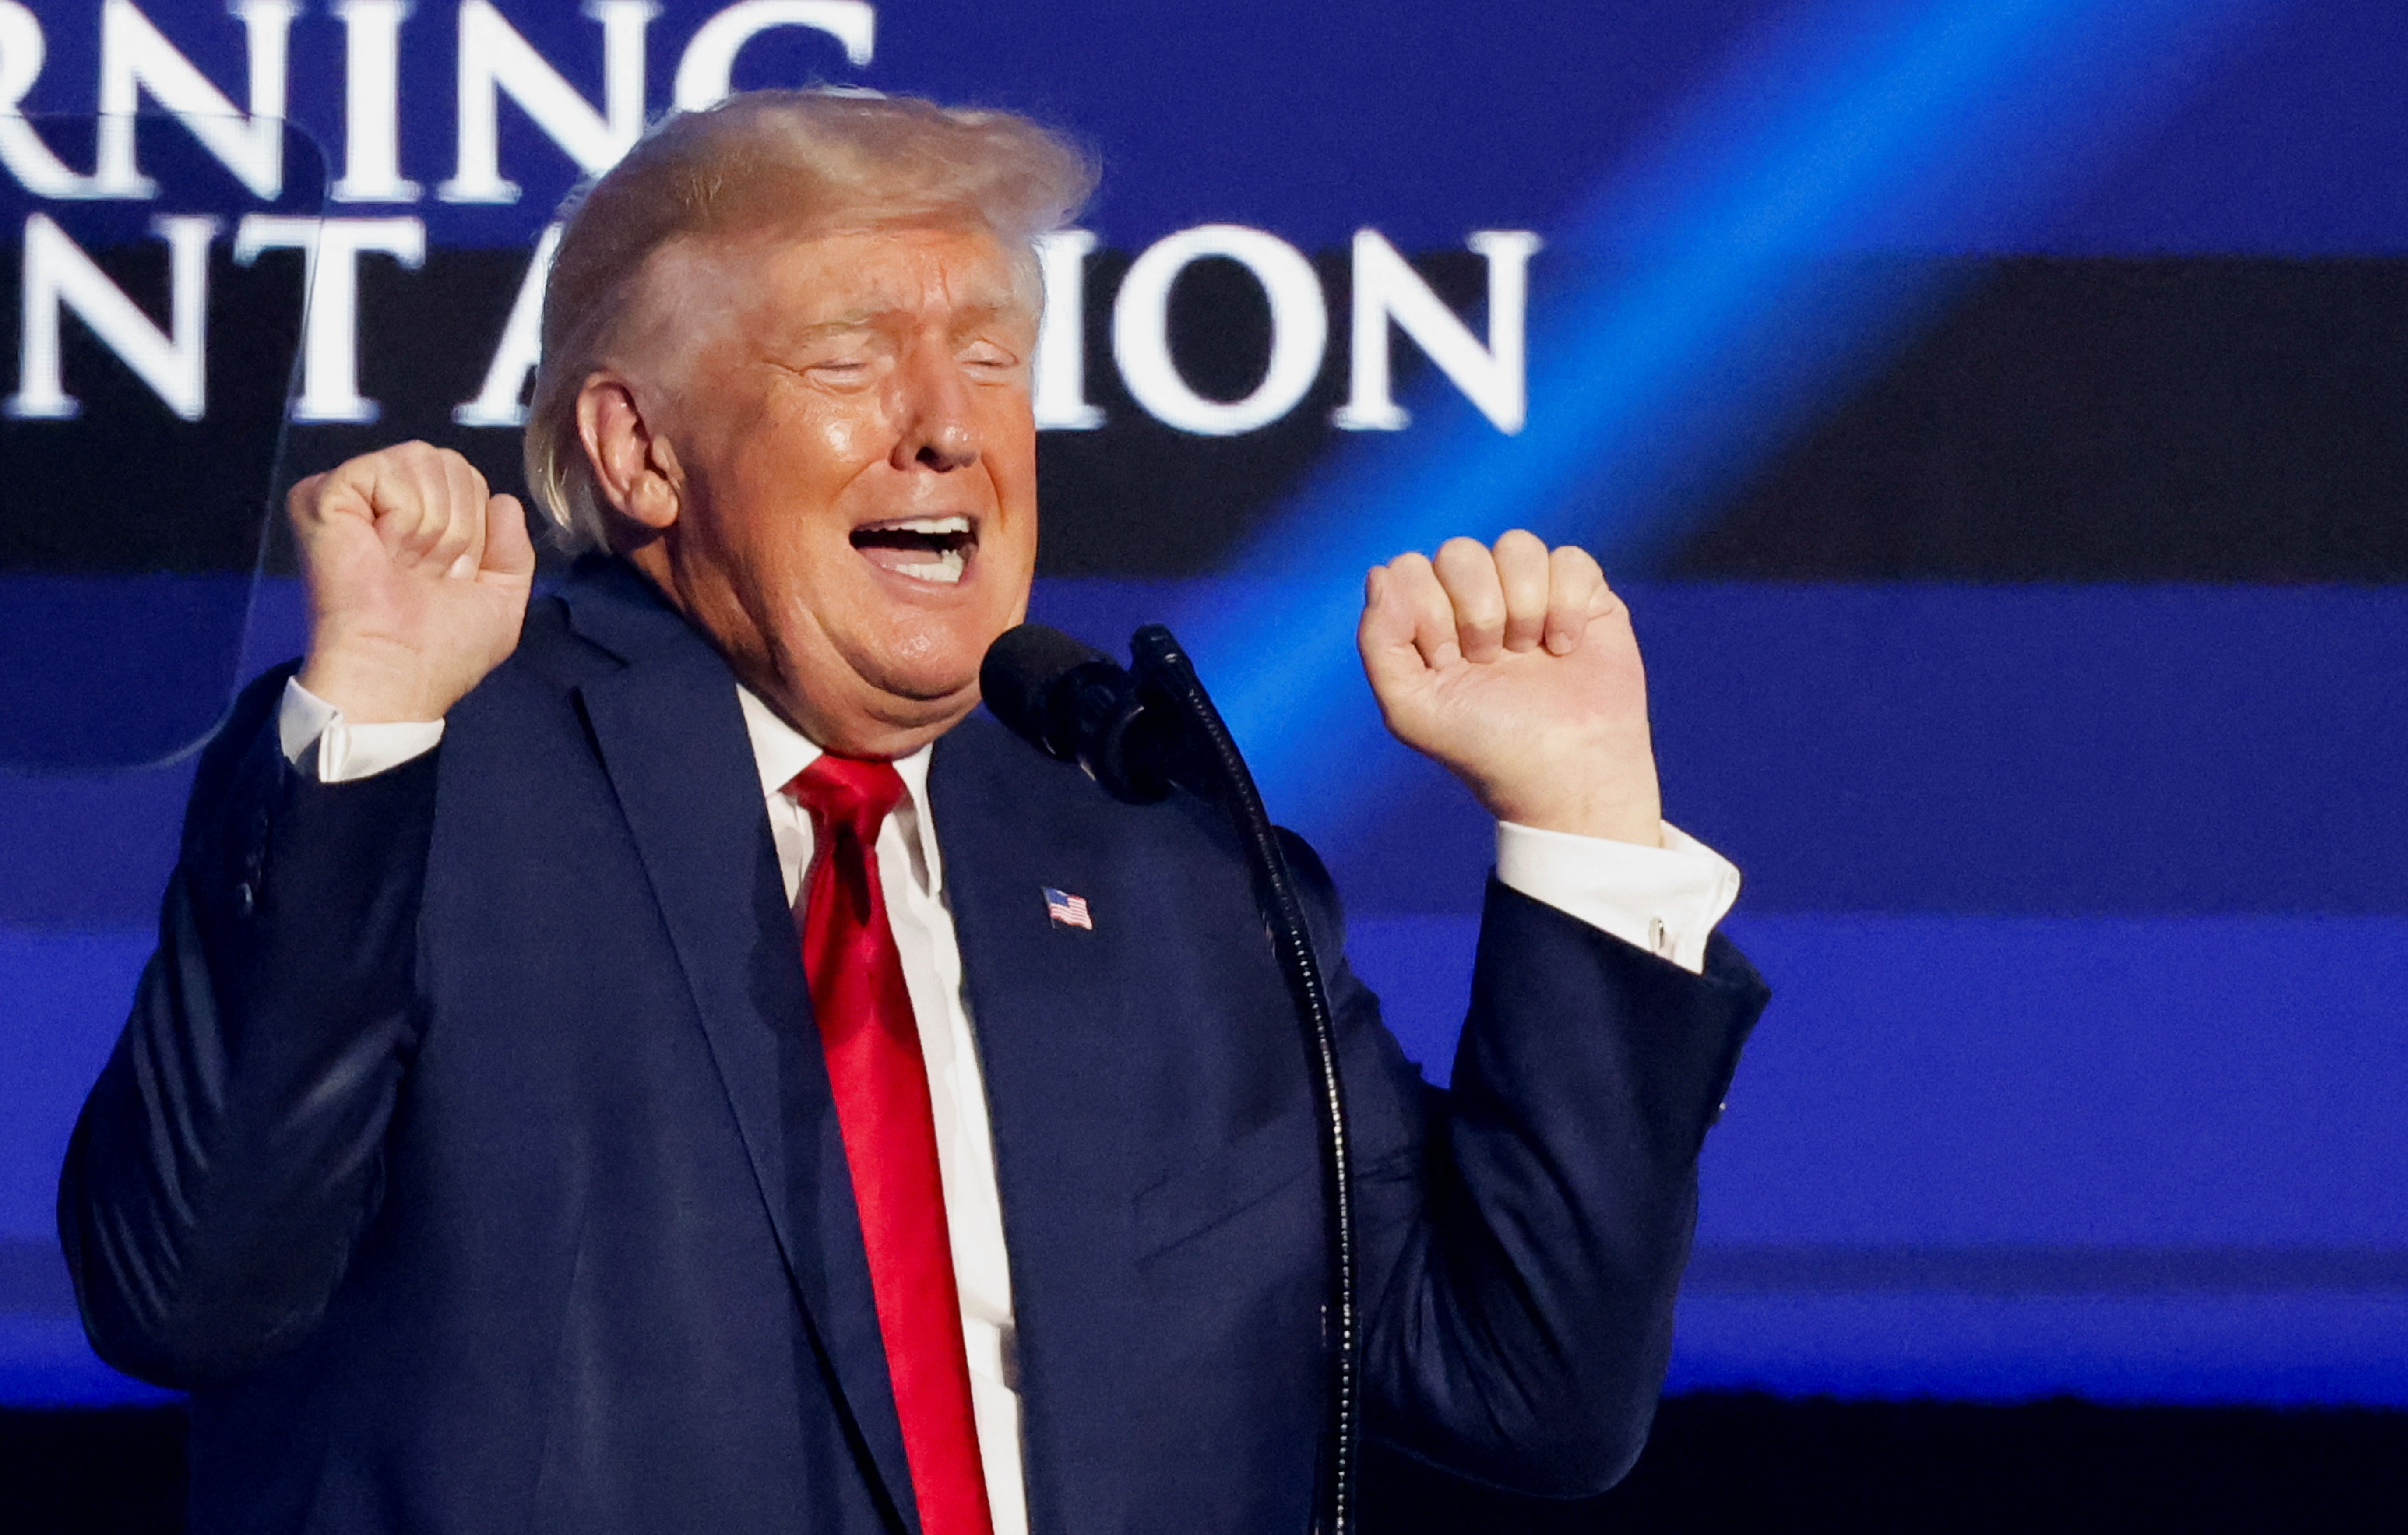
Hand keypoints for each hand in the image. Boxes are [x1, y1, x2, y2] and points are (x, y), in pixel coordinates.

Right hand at [290, 442, 536, 723]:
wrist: (398, 673)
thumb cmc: (442, 649)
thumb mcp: (502, 600)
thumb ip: (514, 550)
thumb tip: (504, 499)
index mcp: (418, 519)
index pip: (468, 479)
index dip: (476, 529)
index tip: (451, 575)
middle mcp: (381, 500)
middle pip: (450, 462)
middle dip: (457, 526)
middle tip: (424, 572)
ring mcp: (349, 494)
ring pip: (423, 459)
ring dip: (431, 526)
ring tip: (400, 565)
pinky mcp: (322, 494)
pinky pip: (388, 470)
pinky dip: (402, 517)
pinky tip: (381, 551)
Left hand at [1359, 530, 1661, 845]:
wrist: (1564, 772)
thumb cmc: (1487, 746)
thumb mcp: (1410, 706)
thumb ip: (1379, 640)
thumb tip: (1382, 573)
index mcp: (1432, 619)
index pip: (1411, 568)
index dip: (1426, 609)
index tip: (1446, 660)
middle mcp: (1480, 600)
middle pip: (1461, 551)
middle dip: (1475, 609)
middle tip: (1489, 660)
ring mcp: (1532, 595)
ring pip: (1517, 545)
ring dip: (1522, 605)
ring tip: (1529, 654)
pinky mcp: (1585, 598)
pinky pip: (1571, 560)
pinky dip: (1567, 605)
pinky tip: (1565, 647)